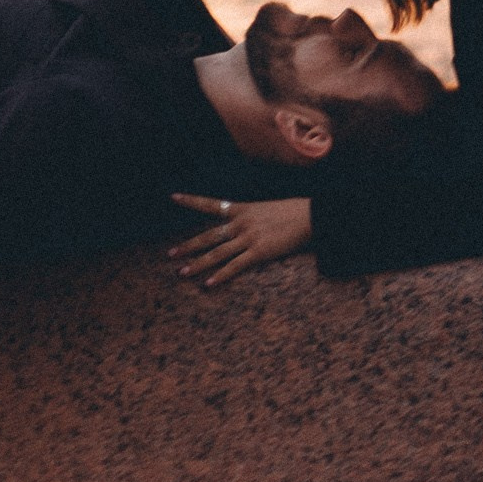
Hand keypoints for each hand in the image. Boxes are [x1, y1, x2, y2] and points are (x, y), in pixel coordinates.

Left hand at [167, 195, 310, 287]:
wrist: (312, 215)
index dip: (191, 201)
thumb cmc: (294, 211)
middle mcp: (241, 223)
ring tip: (182, 273)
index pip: (211, 204)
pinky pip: (235, 266)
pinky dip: (221, 276)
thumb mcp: (267, 208)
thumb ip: (252, 217)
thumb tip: (242, 225)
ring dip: (198, 264)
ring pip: (217, 253)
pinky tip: (208, 284)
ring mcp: (249, 238)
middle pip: (208, 236)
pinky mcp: (259, 252)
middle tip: (171, 254)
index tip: (173, 197)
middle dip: (189, 246)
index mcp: (242, 209)